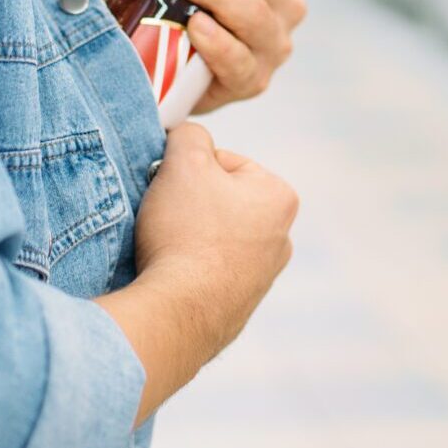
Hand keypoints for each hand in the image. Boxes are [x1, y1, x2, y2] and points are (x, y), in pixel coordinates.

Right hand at [108, 123, 296, 412]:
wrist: (179, 312)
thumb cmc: (186, 233)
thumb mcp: (184, 161)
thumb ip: (190, 135)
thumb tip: (189, 137)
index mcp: (280, 198)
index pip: (226, 162)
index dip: (188, 169)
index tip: (170, 186)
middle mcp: (281, 239)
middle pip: (221, 201)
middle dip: (190, 203)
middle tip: (165, 214)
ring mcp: (262, 277)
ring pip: (213, 237)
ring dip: (187, 236)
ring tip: (165, 245)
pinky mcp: (238, 306)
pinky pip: (206, 272)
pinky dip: (188, 268)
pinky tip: (172, 273)